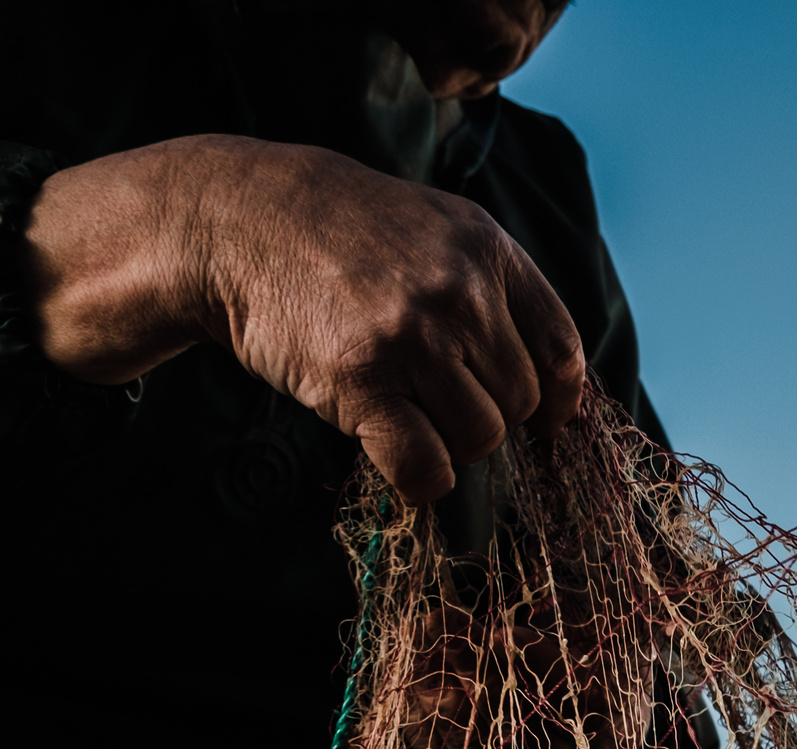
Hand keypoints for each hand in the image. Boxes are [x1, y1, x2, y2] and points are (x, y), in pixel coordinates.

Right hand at [19, 135, 585, 503]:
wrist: (235, 222)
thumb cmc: (337, 236)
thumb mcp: (431, 227)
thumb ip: (489, 288)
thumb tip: (549, 382)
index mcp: (486, 249)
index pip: (561, 348)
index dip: (559, 398)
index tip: (546, 421)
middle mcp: (459, 291)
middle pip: (520, 402)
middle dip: (487, 416)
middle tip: (437, 403)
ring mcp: (411, 336)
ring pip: (480, 439)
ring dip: (451, 446)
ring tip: (408, 414)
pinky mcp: (361, 381)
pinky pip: (425, 466)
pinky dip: (420, 477)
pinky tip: (398, 456)